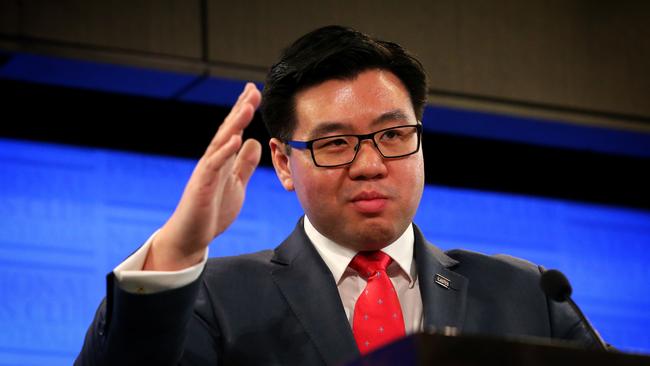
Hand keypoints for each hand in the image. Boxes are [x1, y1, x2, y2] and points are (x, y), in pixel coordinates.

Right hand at [144, 83, 261, 270]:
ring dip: (234, 124)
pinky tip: (235, 139)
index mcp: (222, 160)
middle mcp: (213, 160)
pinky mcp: (201, 185)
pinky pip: (214, 165)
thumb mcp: (236, 184)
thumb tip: (254, 142)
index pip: (234, 130)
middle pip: (227, 130)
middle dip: (240, 109)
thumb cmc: (212, 210)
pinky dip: (224, 152)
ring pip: (220, 142)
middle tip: (253, 89)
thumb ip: (244, 164)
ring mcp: (206, 171)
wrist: (192, 236)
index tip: (255, 91)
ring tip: (247, 106)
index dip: (243, 111)